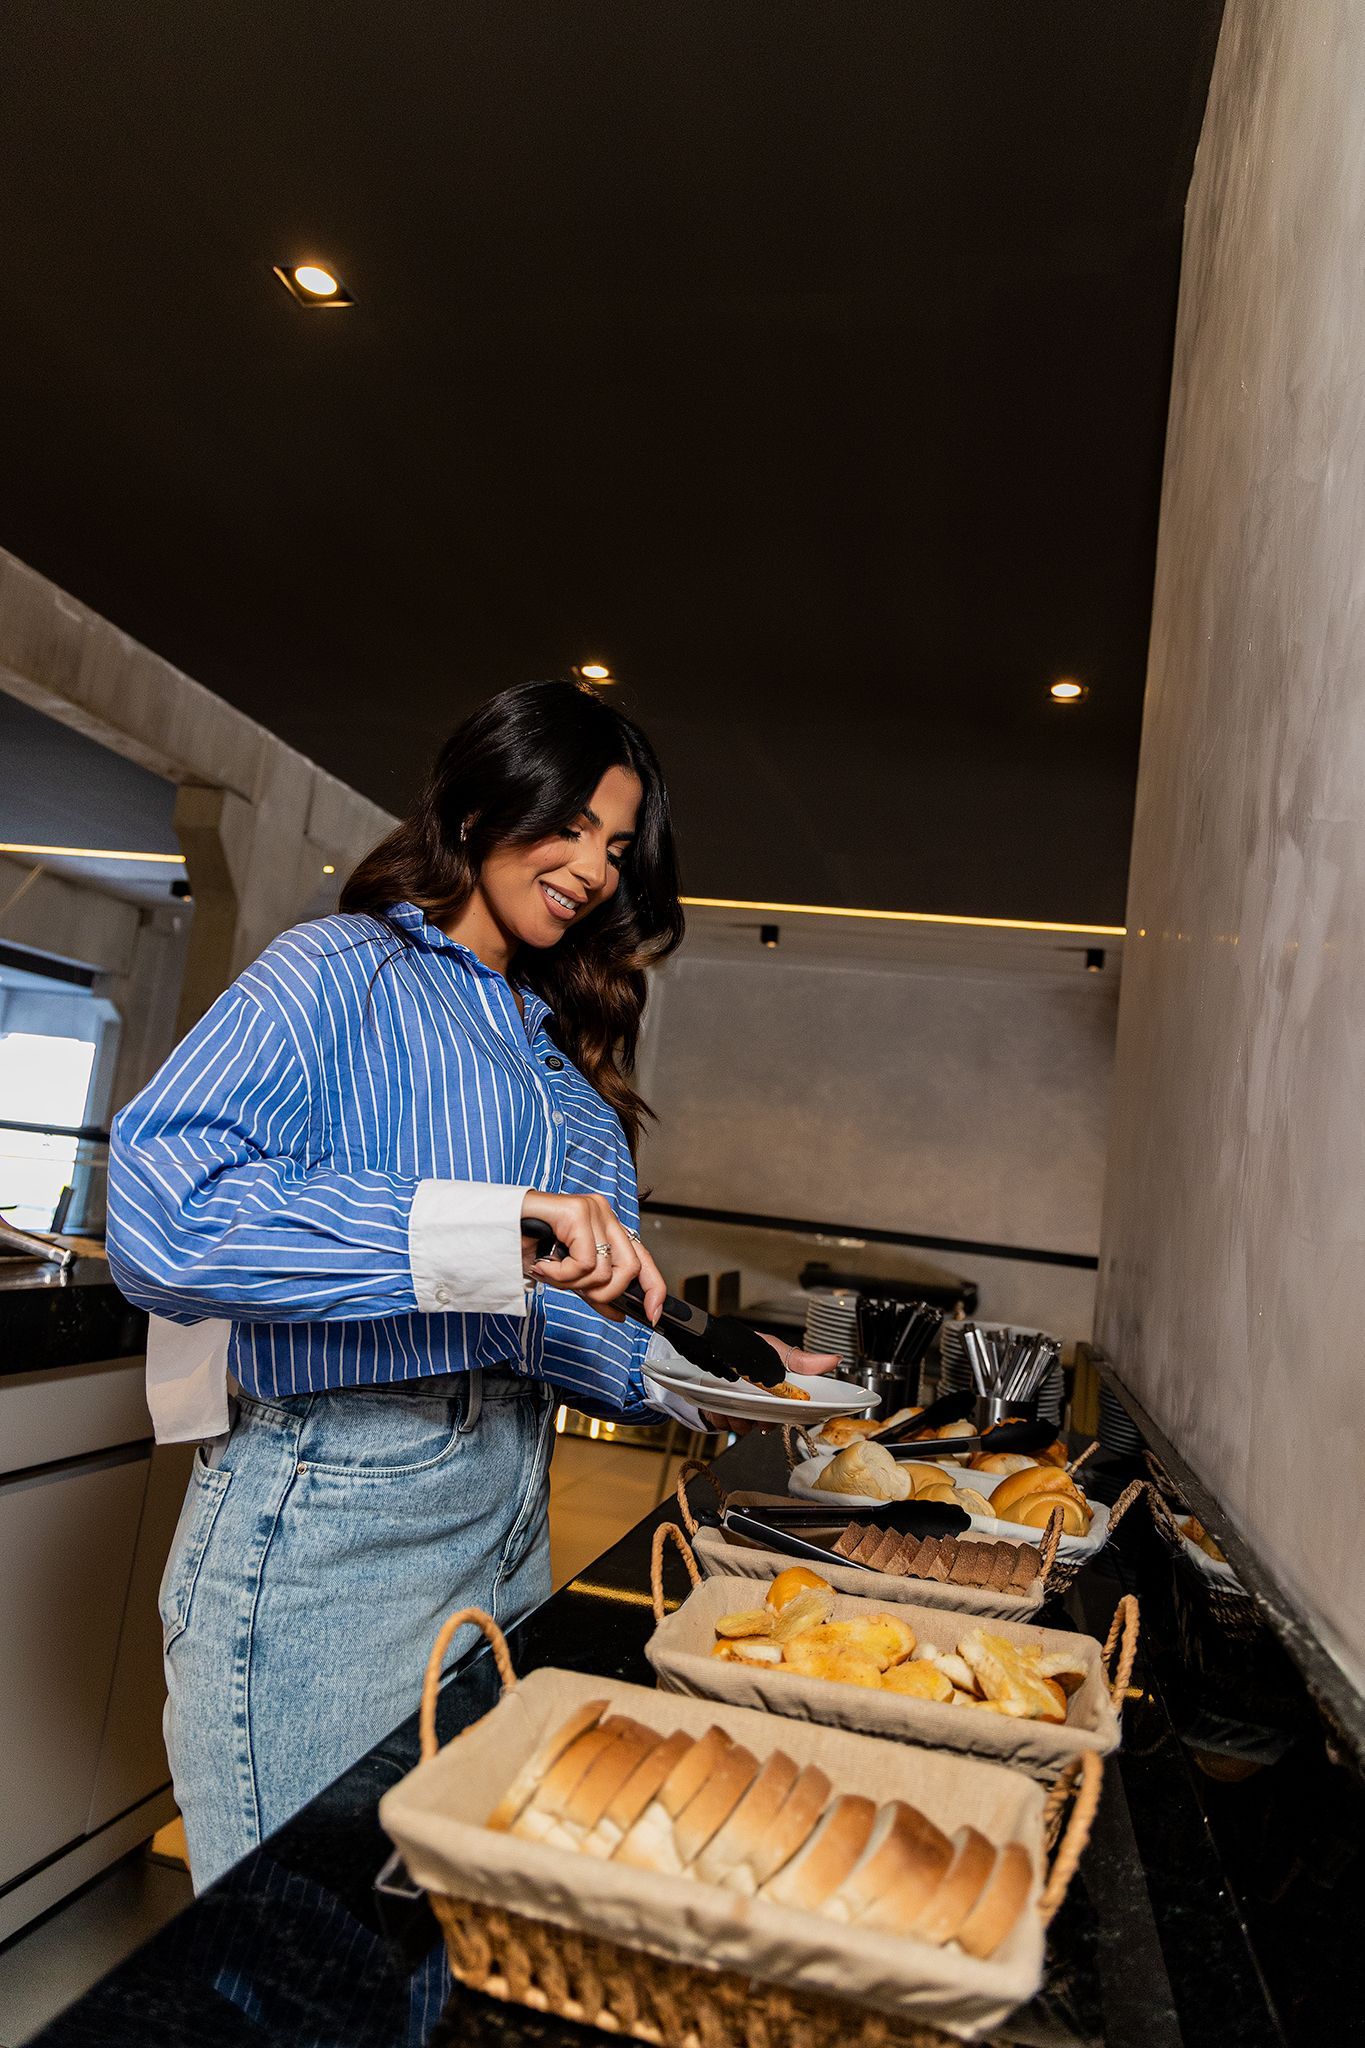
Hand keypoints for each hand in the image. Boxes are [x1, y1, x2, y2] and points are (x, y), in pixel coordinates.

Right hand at [520, 1190, 665, 1322]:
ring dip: (572, 1283)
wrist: (495, 1231)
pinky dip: (561, 1274)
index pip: (642, 1257)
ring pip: (604, 1270)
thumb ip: (595, 1289)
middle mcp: (604, 1213)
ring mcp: (592, 1210)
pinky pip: (583, 1262)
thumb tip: (621, 1312)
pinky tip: (544, 1265)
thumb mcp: (569, 1276)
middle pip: (630, 1268)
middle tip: (576, 1290)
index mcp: (606, 1226)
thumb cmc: (528, 1246)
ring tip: (551, 1271)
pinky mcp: (577, 1211)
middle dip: (604, 1292)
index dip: (652, 1287)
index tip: (652, 1313)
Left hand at [699, 1331, 841, 1432]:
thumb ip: (804, 1362)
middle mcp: (759, 1402)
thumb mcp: (776, 1352)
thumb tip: (835, 1359)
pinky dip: (722, 1416)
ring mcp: (739, 1407)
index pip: (789, 1412)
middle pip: (767, 1423)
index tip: (783, 1414)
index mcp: (776, 1391)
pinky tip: (721, 1404)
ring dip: (740, 1418)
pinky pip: (724, 1423)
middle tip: (758, 1411)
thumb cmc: (746, 1347)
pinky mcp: (720, 1412)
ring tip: (735, 1403)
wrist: (710, 1345)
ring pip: (745, 1427)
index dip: (788, 1416)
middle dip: (762, 1420)